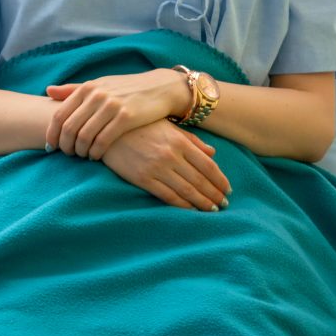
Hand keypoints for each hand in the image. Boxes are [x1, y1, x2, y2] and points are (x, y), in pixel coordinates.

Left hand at [44, 69, 186, 159]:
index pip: (59, 115)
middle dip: (65, 146)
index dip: (52, 134)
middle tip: (67, 155)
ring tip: (82, 156)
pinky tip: (96, 156)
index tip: (50, 146)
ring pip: (84, 136)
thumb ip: (74, 89)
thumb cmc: (126, 89)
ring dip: (80, 151)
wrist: (160, 88)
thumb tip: (48, 90)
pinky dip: (95, 152)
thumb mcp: (100, 84)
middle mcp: (96, 95)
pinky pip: (103, 141)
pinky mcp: (126, 118)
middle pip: (69, 128)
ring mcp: (111, 106)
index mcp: (87, 88)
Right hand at [99, 120, 230, 211]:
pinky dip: (182, 205)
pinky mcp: (142, 178)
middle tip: (225, 204)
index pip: (208, 165)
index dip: (220, 179)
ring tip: (213, 210)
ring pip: (187, 191)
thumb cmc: (139, 125)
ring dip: (202, 203)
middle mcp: (170, 155)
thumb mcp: (167, 126)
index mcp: (179, 141)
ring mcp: (156, 168)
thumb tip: (212, 153)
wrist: (106, 128)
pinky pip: (167, 196)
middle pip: (200, 180)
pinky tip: (191, 209)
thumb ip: (191, 140)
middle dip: (214, 194)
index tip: (228, 189)